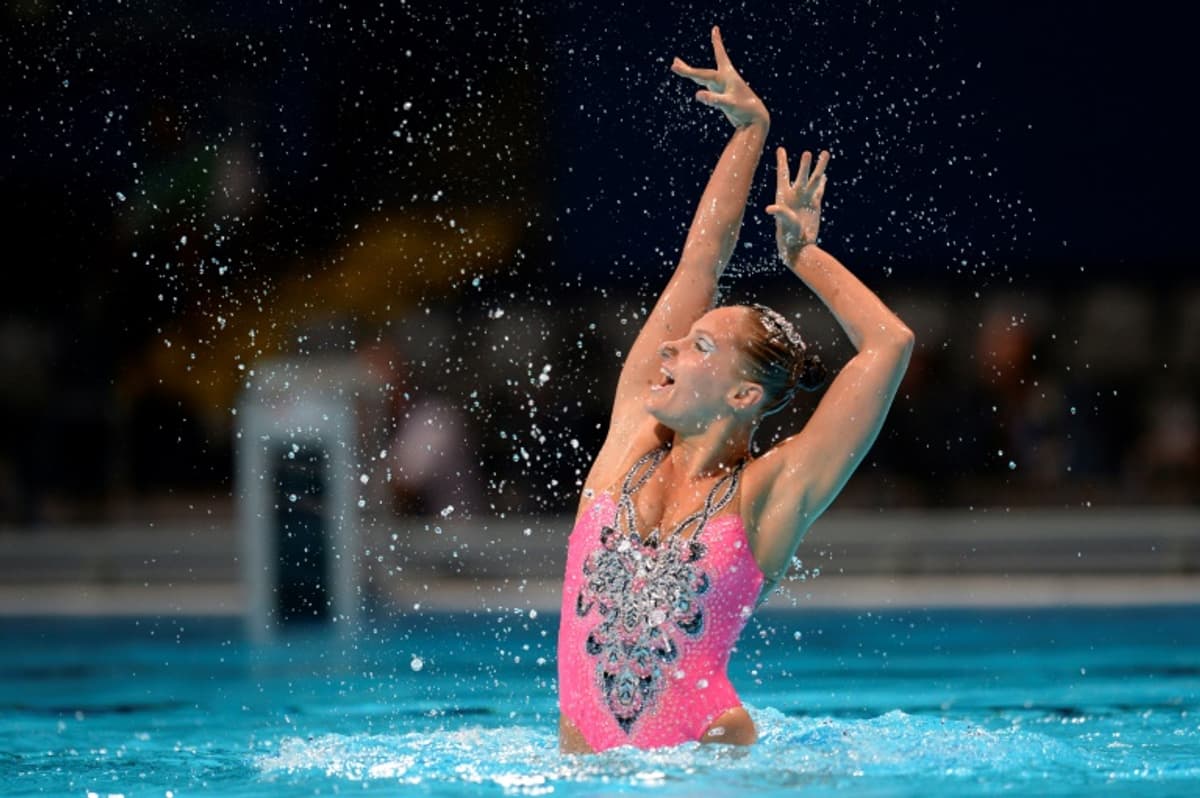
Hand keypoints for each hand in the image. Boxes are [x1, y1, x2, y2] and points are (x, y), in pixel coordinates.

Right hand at [671, 26, 768, 128]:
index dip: (717, 43)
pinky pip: (707, 85)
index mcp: (728, 76)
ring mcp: (722, 86)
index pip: (718, 57)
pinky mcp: (721, 95)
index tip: (715, 29)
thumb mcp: (729, 104)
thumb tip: (697, 94)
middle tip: (674, 62)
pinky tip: (695, 83)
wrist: (754, 118)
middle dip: (688, 69)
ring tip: (676, 64)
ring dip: (690, 72)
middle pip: (703, 72)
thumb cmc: (744, 110)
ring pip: (703, 76)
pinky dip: (699, 81)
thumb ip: (714, 99)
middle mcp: (724, 79)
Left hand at [765, 147, 828, 261]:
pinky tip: (824, 175)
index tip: (780, 149)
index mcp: (784, 195)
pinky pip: (819, 190)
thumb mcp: (784, 222)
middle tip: (808, 153)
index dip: (782, 161)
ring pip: (814, 179)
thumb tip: (769, 208)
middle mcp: (795, 194)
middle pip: (802, 174)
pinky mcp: (814, 205)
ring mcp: (805, 198)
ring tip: (825, 153)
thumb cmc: (788, 234)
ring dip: (820, 167)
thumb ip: (779, 213)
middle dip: (805, 164)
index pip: (783, 174)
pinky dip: (822, 183)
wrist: (799, 245)